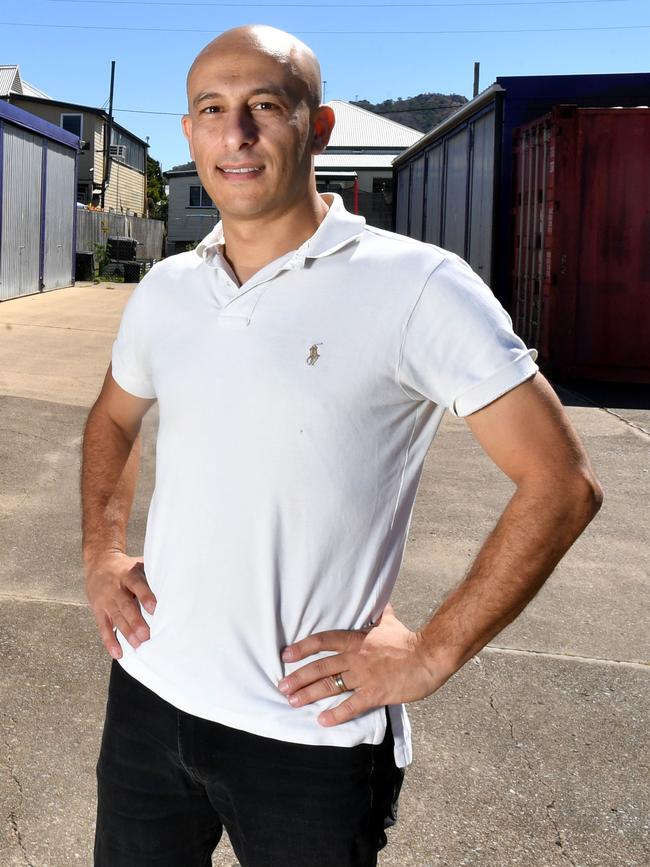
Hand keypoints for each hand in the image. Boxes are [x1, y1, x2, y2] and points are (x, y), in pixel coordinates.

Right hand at [84, 551, 156, 658]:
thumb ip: (154, 572)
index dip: (145, 596)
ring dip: (126, 632)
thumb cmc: (126, 567)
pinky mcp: (98, 610)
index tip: (154, 608)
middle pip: (126, 605)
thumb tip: (178, 579)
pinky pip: (103, 628)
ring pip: (116, 618)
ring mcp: (106, 600)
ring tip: (138, 644)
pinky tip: (118, 653)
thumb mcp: (139, 564)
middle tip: (146, 635)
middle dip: (136, 621)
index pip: (137, 585)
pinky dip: (110, 642)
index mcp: (128, 574)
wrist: (99, 564)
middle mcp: (116, 588)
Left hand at [277, 603, 442, 726]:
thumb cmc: (409, 639)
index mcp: (357, 639)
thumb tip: (380, 601)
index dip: (303, 647)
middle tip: (282, 686)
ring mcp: (365, 675)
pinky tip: (322, 720)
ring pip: (331, 685)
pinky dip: (336, 714)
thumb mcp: (390, 622)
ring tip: (293, 702)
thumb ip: (380, 614)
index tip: (286, 654)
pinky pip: (352, 705)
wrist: (429, 655)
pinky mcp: (376, 693)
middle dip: (299, 677)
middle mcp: (356, 657)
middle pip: (321, 666)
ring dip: (310, 694)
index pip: (323, 640)